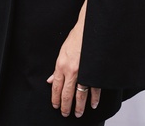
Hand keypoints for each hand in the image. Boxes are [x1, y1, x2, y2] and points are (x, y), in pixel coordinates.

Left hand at [47, 0, 100, 116]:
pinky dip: (94, 98)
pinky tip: (93, 104)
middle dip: (65, 106)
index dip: (55, 99)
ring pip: (80, 95)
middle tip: (65, 114)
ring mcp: (83, 72)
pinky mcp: (94, 72)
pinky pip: (94, 89)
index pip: (56, 87)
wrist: (89, 30)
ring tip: (77, 114)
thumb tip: (51, 80)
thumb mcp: (62, 52)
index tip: (56, 106)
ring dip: (78, 106)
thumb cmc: (76, 38)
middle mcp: (71, 71)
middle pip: (67, 94)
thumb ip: (57, 68)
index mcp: (61, 65)